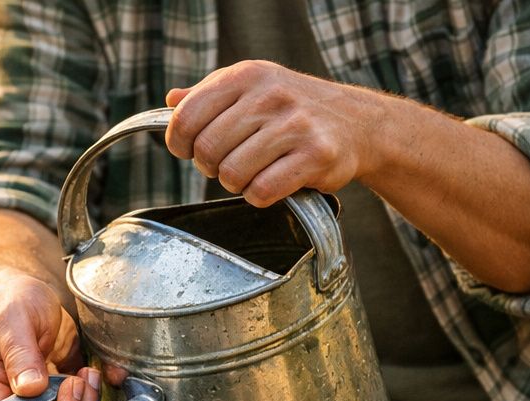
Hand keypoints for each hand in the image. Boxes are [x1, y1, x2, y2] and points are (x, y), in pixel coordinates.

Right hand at [0, 276, 100, 400]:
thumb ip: (19, 352)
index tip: (59, 395)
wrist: (28, 295)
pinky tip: (88, 378)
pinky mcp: (48, 397)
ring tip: (86, 378)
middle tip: (76, 383)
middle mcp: (0, 395)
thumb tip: (28, 389)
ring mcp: (25, 399)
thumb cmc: (12, 300)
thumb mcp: (13, 317)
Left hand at [165, 61, 380, 206]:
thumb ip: (210, 95)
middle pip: (206, 151)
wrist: (358, 123)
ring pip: (232, 175)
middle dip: (211, 167)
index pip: (186, 117)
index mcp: (246, 76)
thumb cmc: (294, 109)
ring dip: (237, 184)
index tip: (189, 151)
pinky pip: (262, 191)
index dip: (179, 143)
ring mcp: (295, 125)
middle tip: (230, 163)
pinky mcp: (316, 155)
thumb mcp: (253, 88)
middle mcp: (270, 95)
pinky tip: (272, 184)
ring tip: (255, 172)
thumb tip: (171, 101)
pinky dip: (260, 196)